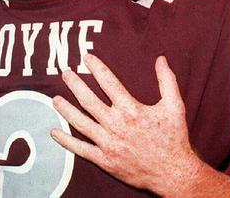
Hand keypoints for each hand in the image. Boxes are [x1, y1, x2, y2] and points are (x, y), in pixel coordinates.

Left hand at [50, 54, 202, 195]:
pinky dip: (66, 141)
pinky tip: (55, 132)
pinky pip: (80, 149)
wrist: (172, 172)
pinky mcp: (105, 160)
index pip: (108, 82)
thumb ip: (167, 80)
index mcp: (131, 109)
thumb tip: (161, 59)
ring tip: (55, 99)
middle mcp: (116, 124)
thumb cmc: (174, 138)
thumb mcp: (174, 106)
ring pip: (80, 122)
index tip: (86, 58)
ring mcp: (108, 143)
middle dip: (75, 84)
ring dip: (65, 109)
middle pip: (88, 100)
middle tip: (65, 73)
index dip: (96, 67)